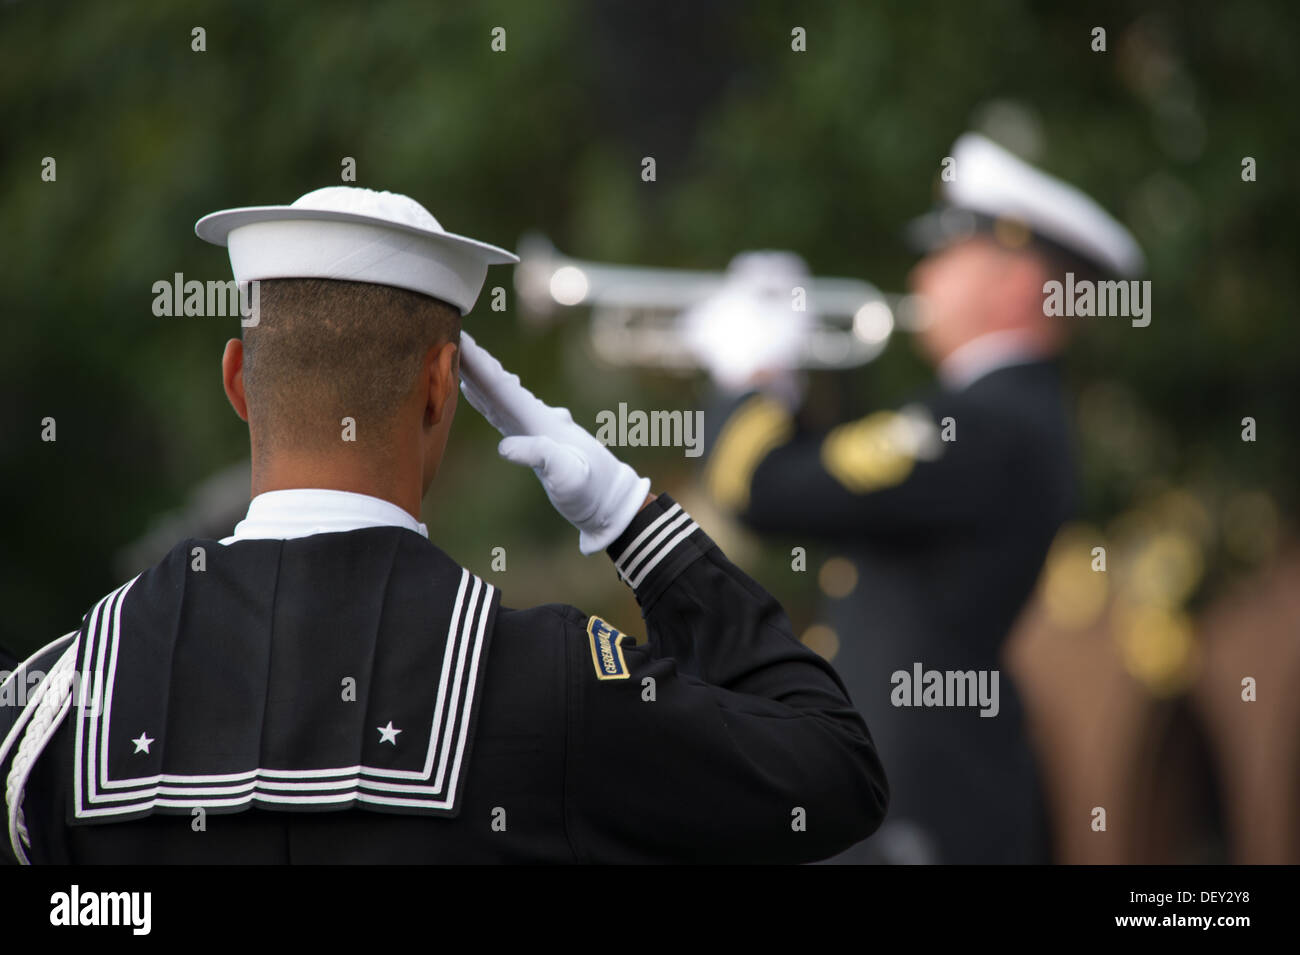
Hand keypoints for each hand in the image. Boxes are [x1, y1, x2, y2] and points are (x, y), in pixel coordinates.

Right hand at [458, 332, 651, 554]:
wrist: (609, 500)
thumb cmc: (591, 490)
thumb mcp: (568, 476)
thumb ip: (539, 456)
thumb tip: (503, 446)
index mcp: (541, 422)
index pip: (503, 388)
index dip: (479, 365)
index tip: (461, 339)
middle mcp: (536, 418)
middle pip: (497, 385)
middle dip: (472, 361)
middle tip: (447, 333)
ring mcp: (534, 427)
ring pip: (498, 394)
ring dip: (476, 374)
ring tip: (452, 353)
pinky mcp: (532, 439)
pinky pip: (502, 409)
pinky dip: (485, 396)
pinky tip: (473, 390)